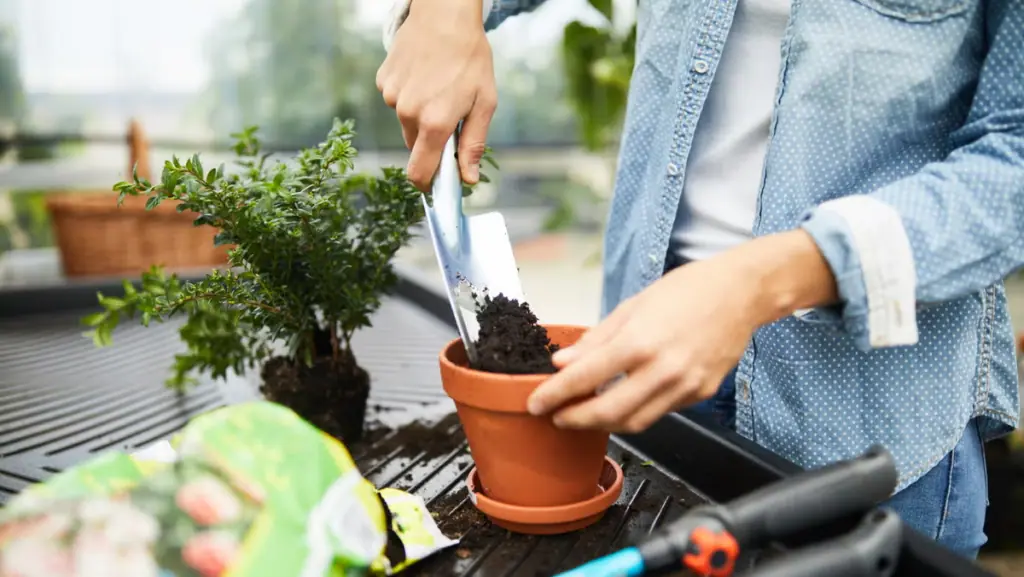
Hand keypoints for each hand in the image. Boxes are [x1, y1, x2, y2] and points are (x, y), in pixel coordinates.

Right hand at [376, 0, 496, 190]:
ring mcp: (392, 96)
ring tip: (439, 87)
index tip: (436, 185)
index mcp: (434, 123)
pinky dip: (410, 96)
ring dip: (421, 115)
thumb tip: (469, 179)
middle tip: (450, 115)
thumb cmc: (470, 58)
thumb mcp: (484, 103)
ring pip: (406, 122)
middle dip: (431, 140)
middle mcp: (408, 113)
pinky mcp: (384, 81)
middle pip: (415, 146)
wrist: (445, 14)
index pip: (419, 172)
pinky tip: (424, 75)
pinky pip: (397, 100)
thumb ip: (474, 144)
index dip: (427, 183)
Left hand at [526, 231, 837, 433]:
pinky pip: (660, 412)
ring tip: (585, 413)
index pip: (584, 379)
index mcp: (640, 342)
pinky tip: (623, 400)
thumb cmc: (688, 290)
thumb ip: (597, 339)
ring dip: (604, 423)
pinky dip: (636, 411)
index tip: (536, 403)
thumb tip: (562, 363)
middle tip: (557, 417)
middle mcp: (663, 370)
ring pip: (635, 422)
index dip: (554, 395)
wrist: (742, 292)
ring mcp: (685, 387)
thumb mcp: (634, 306)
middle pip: (608, 414)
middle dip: (575, 421)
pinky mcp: (700, 394)